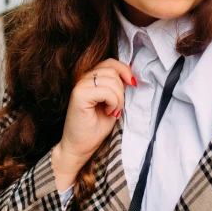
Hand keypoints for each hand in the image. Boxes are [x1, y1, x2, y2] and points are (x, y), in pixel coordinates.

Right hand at [51, 59, 134, 187]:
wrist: (80, 147)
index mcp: (89, 78)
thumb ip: (117, 88)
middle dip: (121, 90)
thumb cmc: (95, 128)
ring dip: (118, 98)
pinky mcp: (79, 95)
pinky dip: (113, 102)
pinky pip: (106, 91)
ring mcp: (79, 86)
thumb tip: (130, 76)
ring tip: (112, 111)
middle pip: (112, 70)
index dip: (124, 70)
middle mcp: (82, 79)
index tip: (132, 84)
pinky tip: (108, 112)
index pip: (110, 62)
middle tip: (117, 107)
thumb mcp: (112, 103)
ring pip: (111, 80)